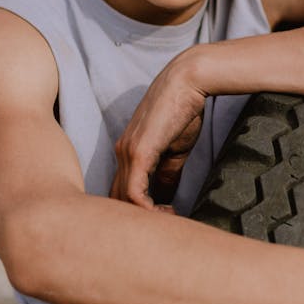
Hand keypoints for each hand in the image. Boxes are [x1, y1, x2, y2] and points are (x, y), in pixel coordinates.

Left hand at [111, 54, 205, 208]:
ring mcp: (126, 152)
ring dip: (146, 216)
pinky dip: (147, 209)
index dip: (140, 210)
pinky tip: (166, 211)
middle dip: (140, 218)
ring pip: (122, 199)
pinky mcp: (138, 152)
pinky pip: (134, 192)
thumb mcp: (174, 150)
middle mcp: (121, 153)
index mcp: (127, 152)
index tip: (168, 214)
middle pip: (117, 199)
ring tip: (171, 217)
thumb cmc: (182, 110)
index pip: (122, 191)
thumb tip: (165, 199)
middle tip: (168, 222)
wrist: (186, 82)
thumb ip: (167, 175)